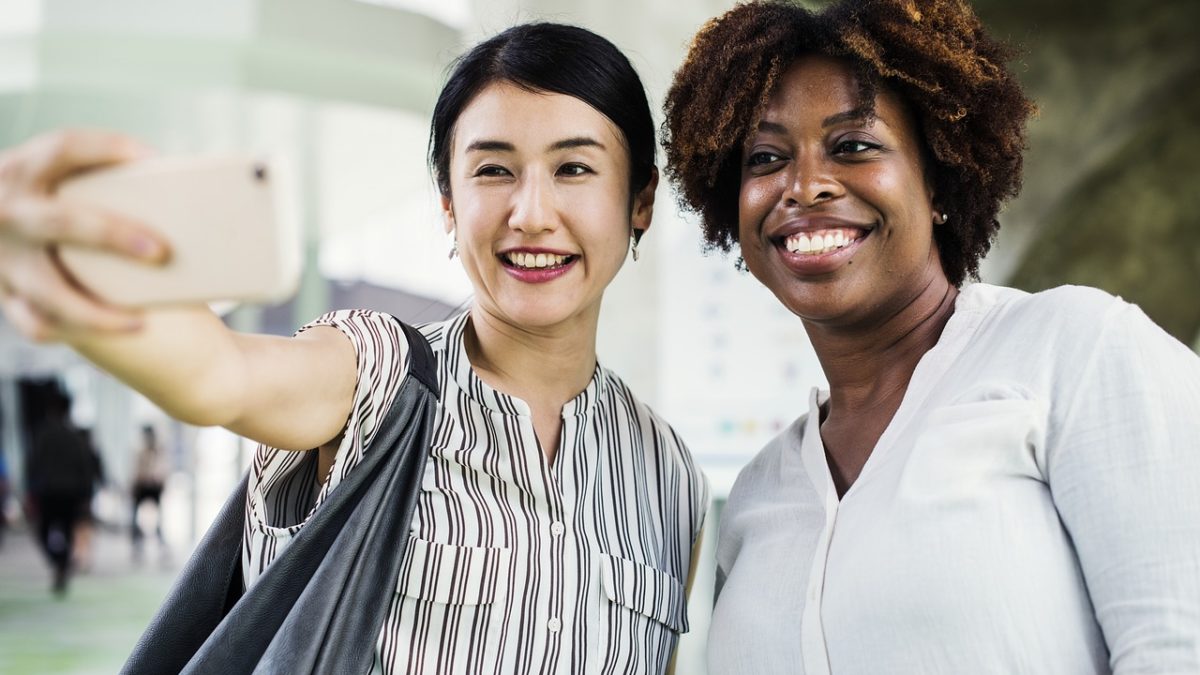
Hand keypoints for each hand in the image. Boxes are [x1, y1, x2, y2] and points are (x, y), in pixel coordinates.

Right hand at [0, 130, 169, 340]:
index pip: (62, 148)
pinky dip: (80, 330)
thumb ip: (96, 180)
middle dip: (111, 235)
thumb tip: (178, 185)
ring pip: (48, 289)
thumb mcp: (57, 181)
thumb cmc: (57, 203)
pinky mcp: (6, 296)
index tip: (153, 159)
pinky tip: (123, 328)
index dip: (107, 148)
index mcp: (22, 170)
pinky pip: (39, 323)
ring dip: (96, 310)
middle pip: (59, 220)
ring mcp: (2, 259)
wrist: (0, 232)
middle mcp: (6, 212)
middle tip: (161, 252)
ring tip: (142, 320)